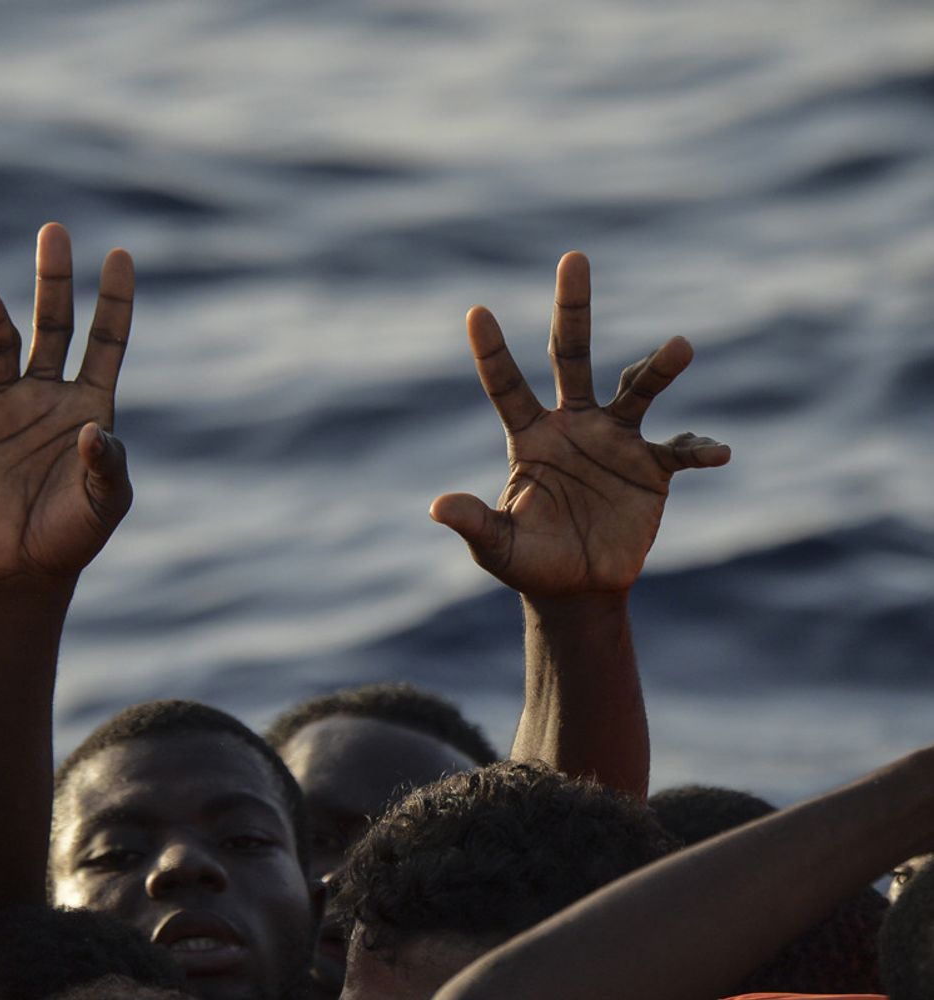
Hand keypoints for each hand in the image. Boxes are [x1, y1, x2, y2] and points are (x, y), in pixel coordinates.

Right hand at [0, 223, 134, 582]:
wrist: (21, 570)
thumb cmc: (72, 535)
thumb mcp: (104, 505)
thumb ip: (108, 468)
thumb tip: (92, 431)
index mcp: (89, 406)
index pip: (106, 341)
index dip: (115, 300)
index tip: (119, 254)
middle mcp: (47, 395)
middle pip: (53, 324)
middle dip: (55, 279)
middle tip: (54, 231)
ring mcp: (3, 409)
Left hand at [431, 252, 729, 596]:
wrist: (579, 587)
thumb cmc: (529, 561)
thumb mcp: (497, 546)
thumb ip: (474, 522)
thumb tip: (437, 508)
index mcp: (530, 436)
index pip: (506, 386)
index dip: (492, 352)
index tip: (476, 311)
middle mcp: (574, 424)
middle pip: (573, 355)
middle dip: (573, 309)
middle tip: (574, 258)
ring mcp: (616, 440)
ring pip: (636, 389)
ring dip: (658, 369)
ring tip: (681, 347)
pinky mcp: (652, 468)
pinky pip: (678, 451)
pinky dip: (699, 449)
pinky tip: (716, 452)